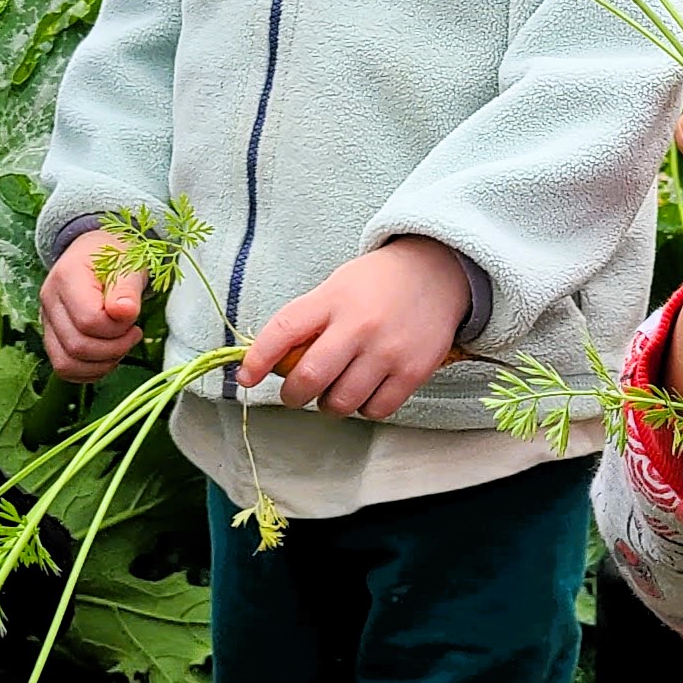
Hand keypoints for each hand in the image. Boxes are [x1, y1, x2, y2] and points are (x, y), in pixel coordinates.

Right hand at [42, 229, 145, 381]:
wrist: (97, 252)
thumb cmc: (115, 256)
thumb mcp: (128, 263)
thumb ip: (127, 289)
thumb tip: (125, 313)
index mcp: (66, 277)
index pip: (88, 321)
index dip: (116, 328)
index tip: (134, 318)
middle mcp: (49, 301)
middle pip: (76, 347)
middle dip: (114, 348)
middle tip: (134, 333)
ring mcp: (47, 321)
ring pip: (66, 364)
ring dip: (102, 364)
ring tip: (122, 345)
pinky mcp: (52, 337)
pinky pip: (65, 369)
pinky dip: (91, 371)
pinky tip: (110, 356)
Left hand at [239, 239, 470, 420]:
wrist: (436, 272)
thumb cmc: (375, 284)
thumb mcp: (335, 289)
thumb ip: (307, 324)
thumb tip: (273, 367)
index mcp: (332, 300)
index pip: (282, 332)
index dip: (256, 359)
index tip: (246, 378)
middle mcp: (358, 325)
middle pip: (309, 379)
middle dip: (293, 395)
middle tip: (295, 393)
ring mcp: (388, 351)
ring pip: (341, 403)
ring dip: (329, 405)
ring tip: (334, 390)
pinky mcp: (413, 372)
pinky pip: (375, 410)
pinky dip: (363, 408)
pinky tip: (365, 391)